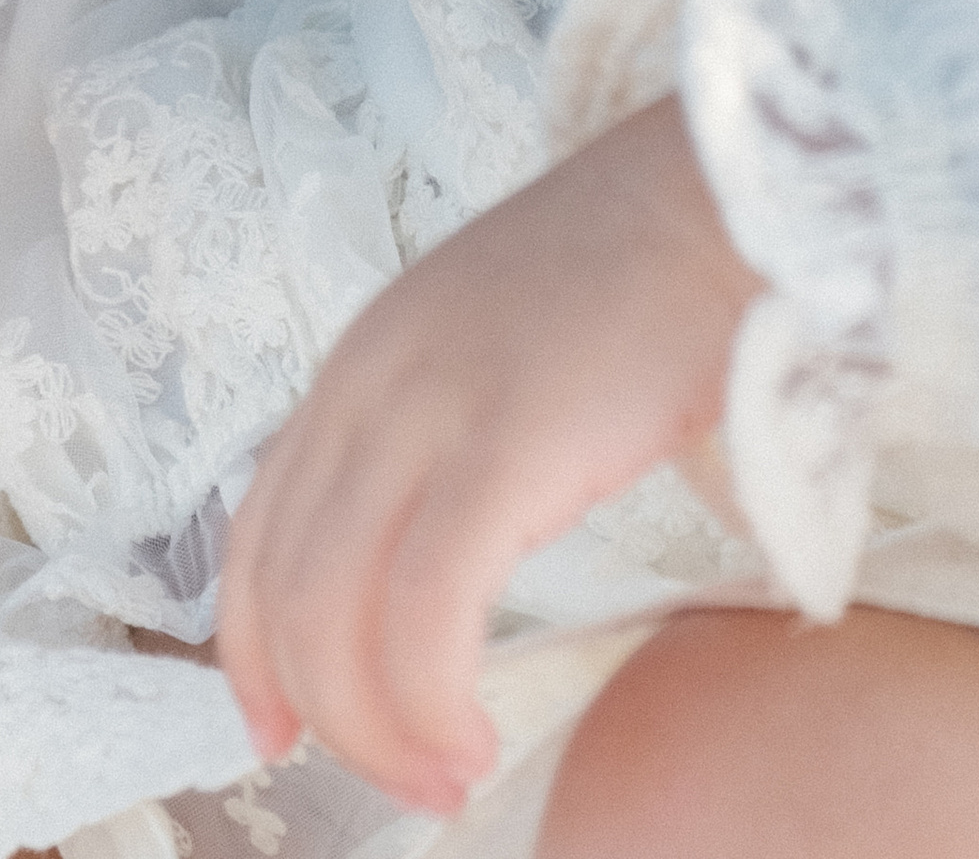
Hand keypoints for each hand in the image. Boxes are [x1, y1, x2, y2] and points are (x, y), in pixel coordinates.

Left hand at [217, 98, 759, 815]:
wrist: (725, 197)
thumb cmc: (638, 283)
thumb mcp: (493, 347)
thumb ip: (442, 432)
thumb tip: (424, 562)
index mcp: (362, 363)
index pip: (256, 531)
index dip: (254, 650)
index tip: (281, 731)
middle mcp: (370, 380)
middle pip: (287, 589)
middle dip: (327, 714)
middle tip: (405, 781)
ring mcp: (432, 405)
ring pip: (337, 612)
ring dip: (377, 729)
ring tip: (444, 775)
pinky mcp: (507, 440)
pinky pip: (425, 610)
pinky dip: (429, 700)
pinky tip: (474, 739)